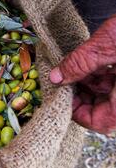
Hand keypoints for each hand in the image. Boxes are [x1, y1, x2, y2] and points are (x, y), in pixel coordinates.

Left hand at [50, 15, 115, 133]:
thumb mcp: (107, 45)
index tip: (62, 95)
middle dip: (83, 95)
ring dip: (93, 84)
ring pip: (113, 98)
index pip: (99, 122)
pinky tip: (96, 62)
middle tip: (67, 79)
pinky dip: (107, 77)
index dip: (76, 112)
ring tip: (79, 67)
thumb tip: (56, 77)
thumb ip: (80, 63)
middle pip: (105, 111)